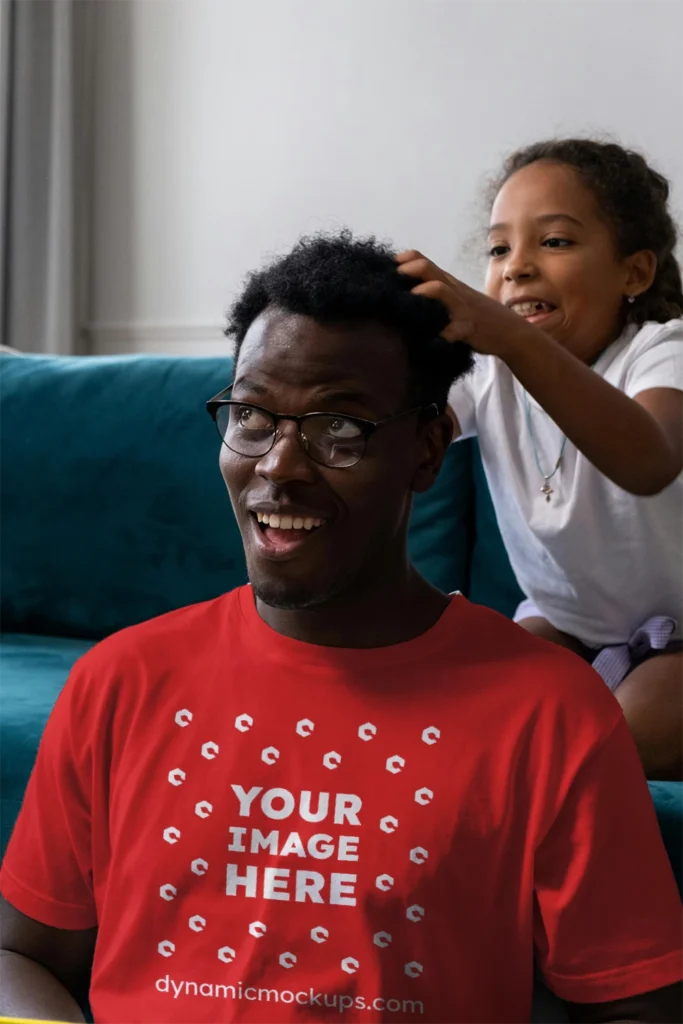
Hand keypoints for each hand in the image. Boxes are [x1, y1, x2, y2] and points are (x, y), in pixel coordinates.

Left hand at [396, 250, 536, 358]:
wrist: (509, 331)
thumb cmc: (477, 316)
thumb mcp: (455, 299)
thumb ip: (435, 294)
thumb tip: (402, 297)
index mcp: (447, 283)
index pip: (422, 260)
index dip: (402, 261)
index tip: (384, 269)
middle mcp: (453, 290)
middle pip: (428, 268)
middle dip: (407, 270)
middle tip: (389, 281)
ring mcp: (461, 307)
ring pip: (440, 289)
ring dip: (421, 292)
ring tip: (408, 300)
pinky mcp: (468, 327)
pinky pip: (453, 330)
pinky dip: (440, 336)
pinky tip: (429, 342)